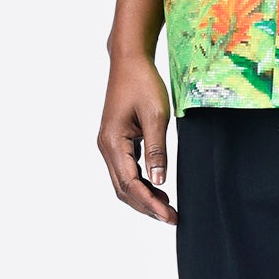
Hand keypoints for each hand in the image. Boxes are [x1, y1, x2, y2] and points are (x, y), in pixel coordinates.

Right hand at [97, 51, 176, 223]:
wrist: (129, 60)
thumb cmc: (143, 83)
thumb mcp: (156, 116)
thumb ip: (158, 150)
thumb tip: (159, 181)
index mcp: (113, 142)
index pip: (130, 184)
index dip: (150, 203)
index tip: (169, 216)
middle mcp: (106, 147)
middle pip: (123, 189)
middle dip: (146, 206)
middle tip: (171, 218)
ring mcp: (109, 145)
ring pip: (123, 182)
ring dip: (143, 197)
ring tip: (167, 208)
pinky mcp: (116, 141)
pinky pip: (126, 170)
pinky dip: (141, 184)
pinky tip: (158, 188)